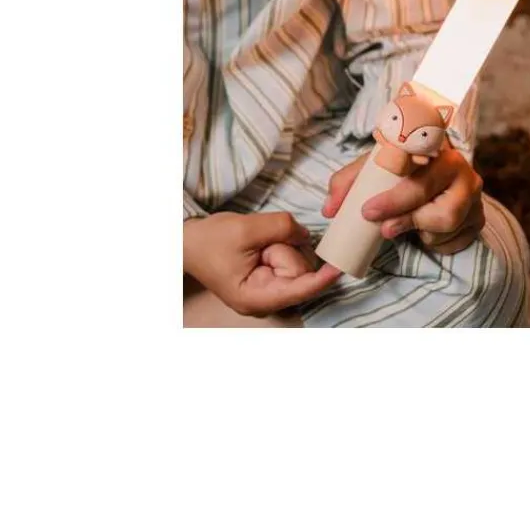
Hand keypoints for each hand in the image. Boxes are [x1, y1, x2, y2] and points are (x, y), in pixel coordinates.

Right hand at [183, 211, 340, 317]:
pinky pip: (288, 260)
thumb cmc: (210, 241)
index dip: (321, 279)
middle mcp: (265, 301)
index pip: (298, 289)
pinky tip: (261, 246)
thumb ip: (282, 228)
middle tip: (258, 243)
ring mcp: (269, 292)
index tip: (340, 269)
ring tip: (254, 244)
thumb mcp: (246, 228)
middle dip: (285, 249)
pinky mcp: (271, 279)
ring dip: (280, 245)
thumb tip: (306, 234)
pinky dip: (279, 247)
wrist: (189, 243)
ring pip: (295, 263)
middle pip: (299, 272)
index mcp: (256, 298)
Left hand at [323, 146, 485, 254]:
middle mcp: (462, 170)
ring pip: (446, 224)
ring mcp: (474, 196)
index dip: (394, 197)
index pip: (418, 172)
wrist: (440, 177)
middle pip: (436, 204)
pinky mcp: (479, 219)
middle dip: (404, 218)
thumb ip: (348, 183)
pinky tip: (425, 231)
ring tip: (406, 225)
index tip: (367, 211)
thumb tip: (329, 209)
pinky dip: (436, 242)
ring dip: (421, 232)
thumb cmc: (403, 171)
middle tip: (381, 228)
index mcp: (435, 149)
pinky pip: (457, 240)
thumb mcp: (375, 169)